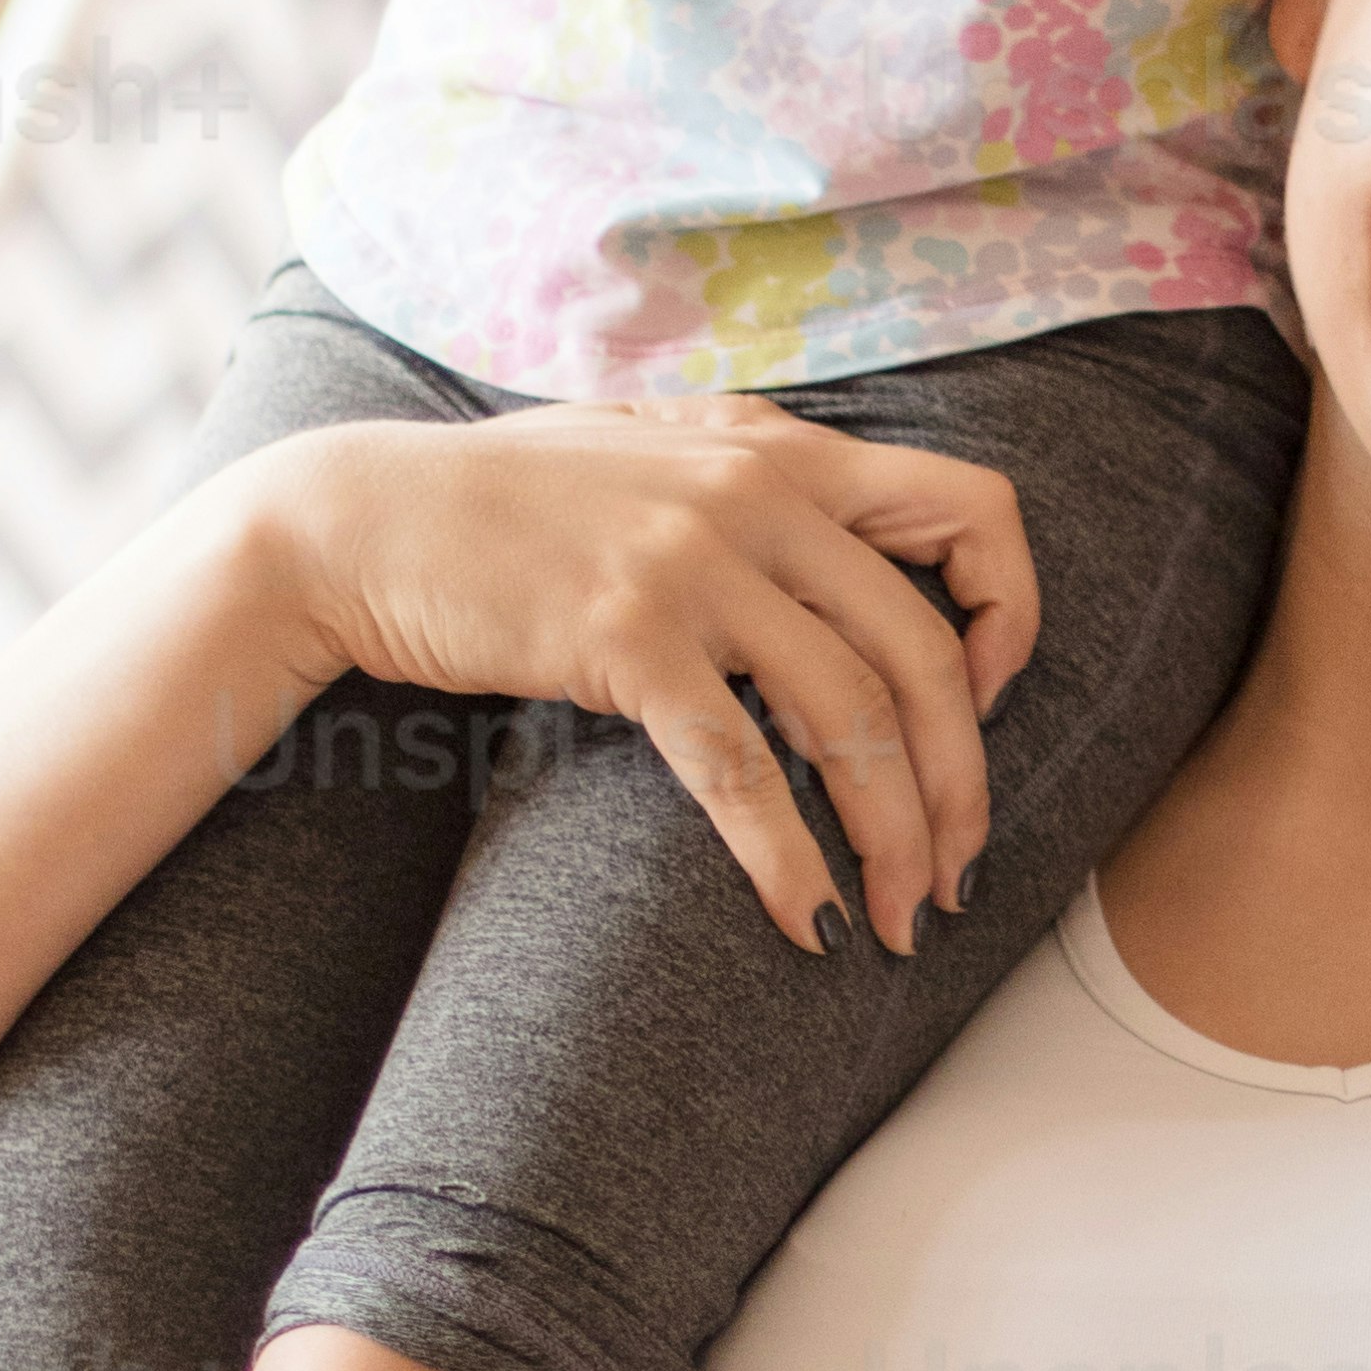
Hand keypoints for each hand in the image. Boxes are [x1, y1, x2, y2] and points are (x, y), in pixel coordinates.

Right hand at [245, 400, 1038, 959]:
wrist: (357, 519)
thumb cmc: (508, 503)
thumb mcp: (657, 454)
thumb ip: (760, 485)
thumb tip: (859, 560)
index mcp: (783, 447)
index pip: (975, 506)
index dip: (1012, 612)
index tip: (987, 700)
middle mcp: (757, 491)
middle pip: (923, 652)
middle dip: (960, 783)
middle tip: (953, 874)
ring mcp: (692, 560)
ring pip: (852, 718)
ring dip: (891, 838)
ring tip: (897, 922)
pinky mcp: (626, 635)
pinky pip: (742, 769)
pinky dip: (787, 860)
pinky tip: (808, 922)